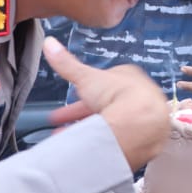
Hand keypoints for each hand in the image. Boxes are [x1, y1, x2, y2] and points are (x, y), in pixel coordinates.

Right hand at [43, 37, 169, 170]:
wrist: (140, 124)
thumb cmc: (122, 97)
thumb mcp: (86, 77)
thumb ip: (67, 63)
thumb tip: (51, 44)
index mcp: (127, 77)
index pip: (103, 81)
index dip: (83, 90)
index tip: (72, 96)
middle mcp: (136, 97)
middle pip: (105, 104)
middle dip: (83, 113)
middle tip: (65, 120)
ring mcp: (139, 118)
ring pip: (110, 122)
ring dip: (88, 129)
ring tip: (69, 136)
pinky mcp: (139, 139)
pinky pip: (116, 140)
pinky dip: (100, 143)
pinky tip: (87, 148)